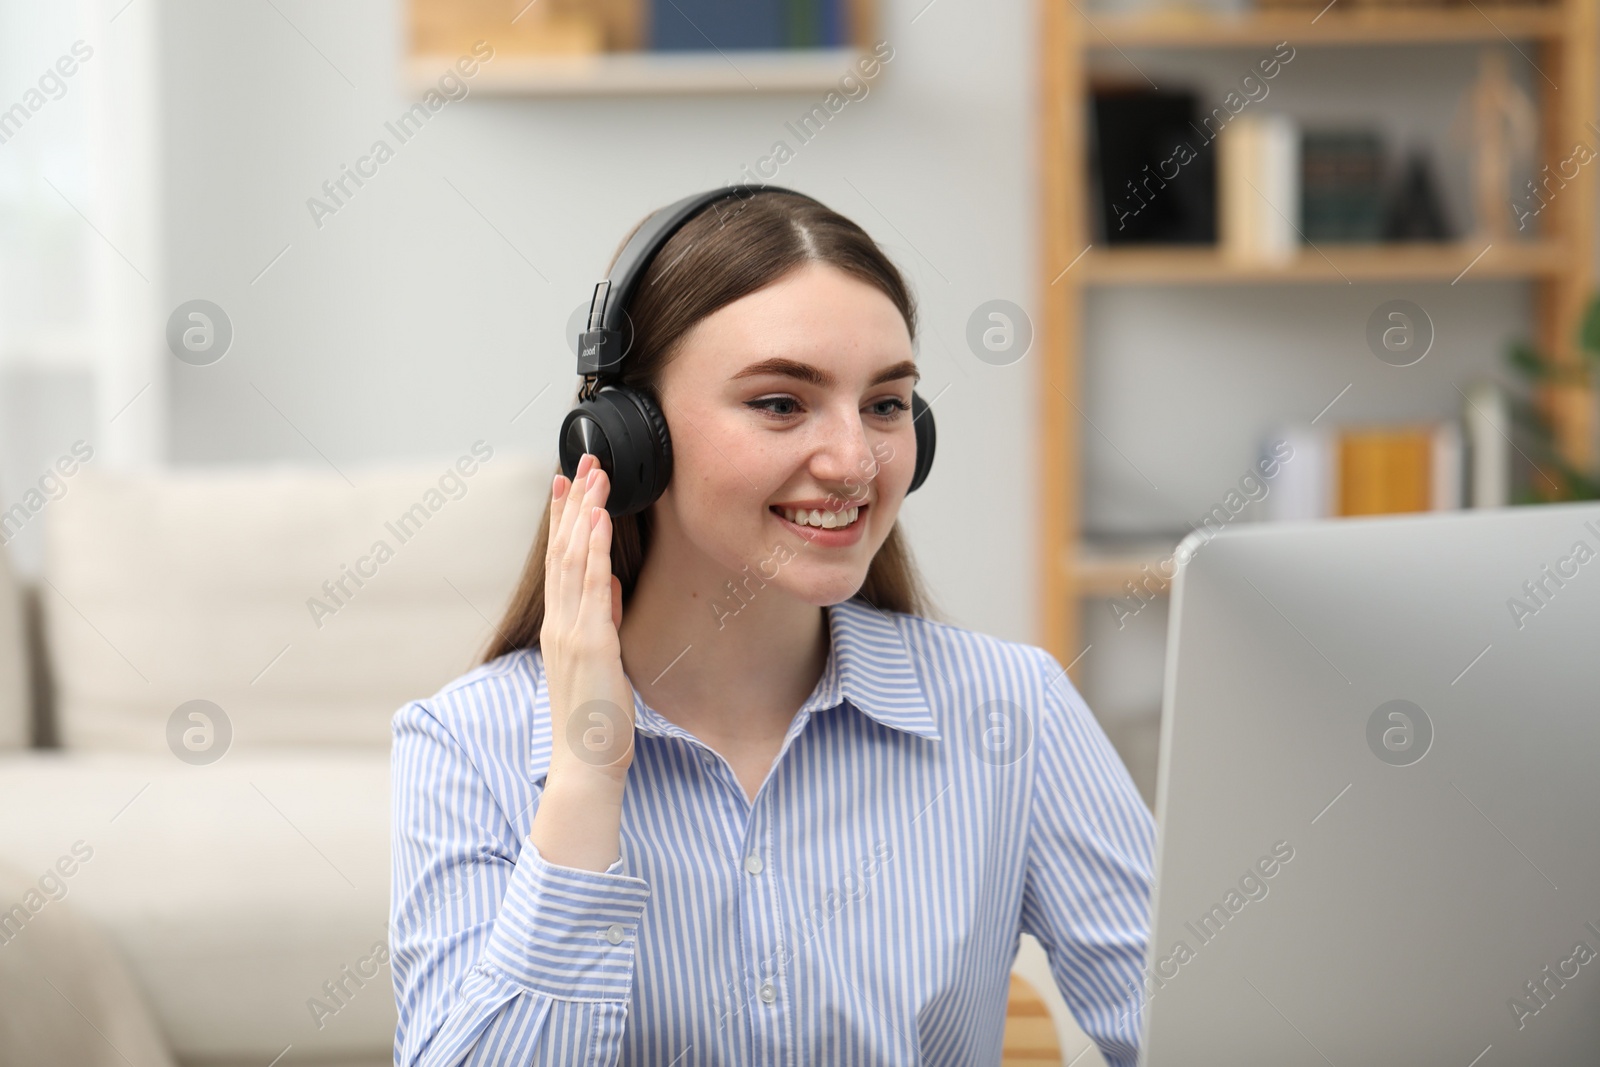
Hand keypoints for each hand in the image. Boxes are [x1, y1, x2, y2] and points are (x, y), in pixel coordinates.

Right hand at [539, 453, 635, 791]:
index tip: (567, 482)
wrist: (588, 762)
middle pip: (563, 549)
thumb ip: (602, 621)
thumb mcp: (601, 659)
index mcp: (560, 627)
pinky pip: (591, 586)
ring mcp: (571, 630)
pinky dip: (594, 548)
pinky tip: (600, 519)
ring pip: (574, 558)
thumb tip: (611, 589)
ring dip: (585, 512)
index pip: (558, 561)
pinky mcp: (590, 642)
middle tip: (583, 460)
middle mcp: (559, 622)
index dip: (562, 518)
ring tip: (595, 475)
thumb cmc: (596, 719)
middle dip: (574, 502)